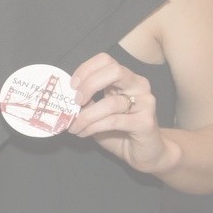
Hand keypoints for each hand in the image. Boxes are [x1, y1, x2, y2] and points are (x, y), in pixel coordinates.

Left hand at [68, 53, 178, 174]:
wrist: (144, 152)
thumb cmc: (118, 131)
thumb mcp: (97, 112)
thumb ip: (86, 100)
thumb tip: (65, 96)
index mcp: (125, 78)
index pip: (105, 60)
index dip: (85, 69)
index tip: (72, 86)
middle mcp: (138, 85)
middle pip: (114, 70)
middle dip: (89, 85)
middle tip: (75, 102)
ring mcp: (145, 103)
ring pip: (111, 102)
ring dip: (86, 116)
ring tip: (74, 126)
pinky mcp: (146, 122)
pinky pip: (114, 121)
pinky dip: (94, 127)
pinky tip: (84, 133)